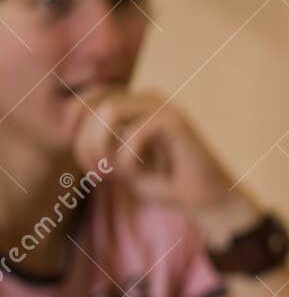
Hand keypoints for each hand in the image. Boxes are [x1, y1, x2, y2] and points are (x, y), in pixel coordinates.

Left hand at [69, 89, 257, 241]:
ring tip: (111, 173)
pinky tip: (135, 175)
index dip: (73, 119)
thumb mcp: (122, 164)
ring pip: (110, 110)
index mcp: (136, 104)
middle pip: (95, 102)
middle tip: (96, 173)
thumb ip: (99, 147)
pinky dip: (127, 158)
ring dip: (101, 145)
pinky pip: (134, 131)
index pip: (91, 96)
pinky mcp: (176, 121)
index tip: (76, 149)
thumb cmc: (166, 184)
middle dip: (85, 141)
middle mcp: (148, 98)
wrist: (208, 200)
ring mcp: (163, 106)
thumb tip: (72, 135)